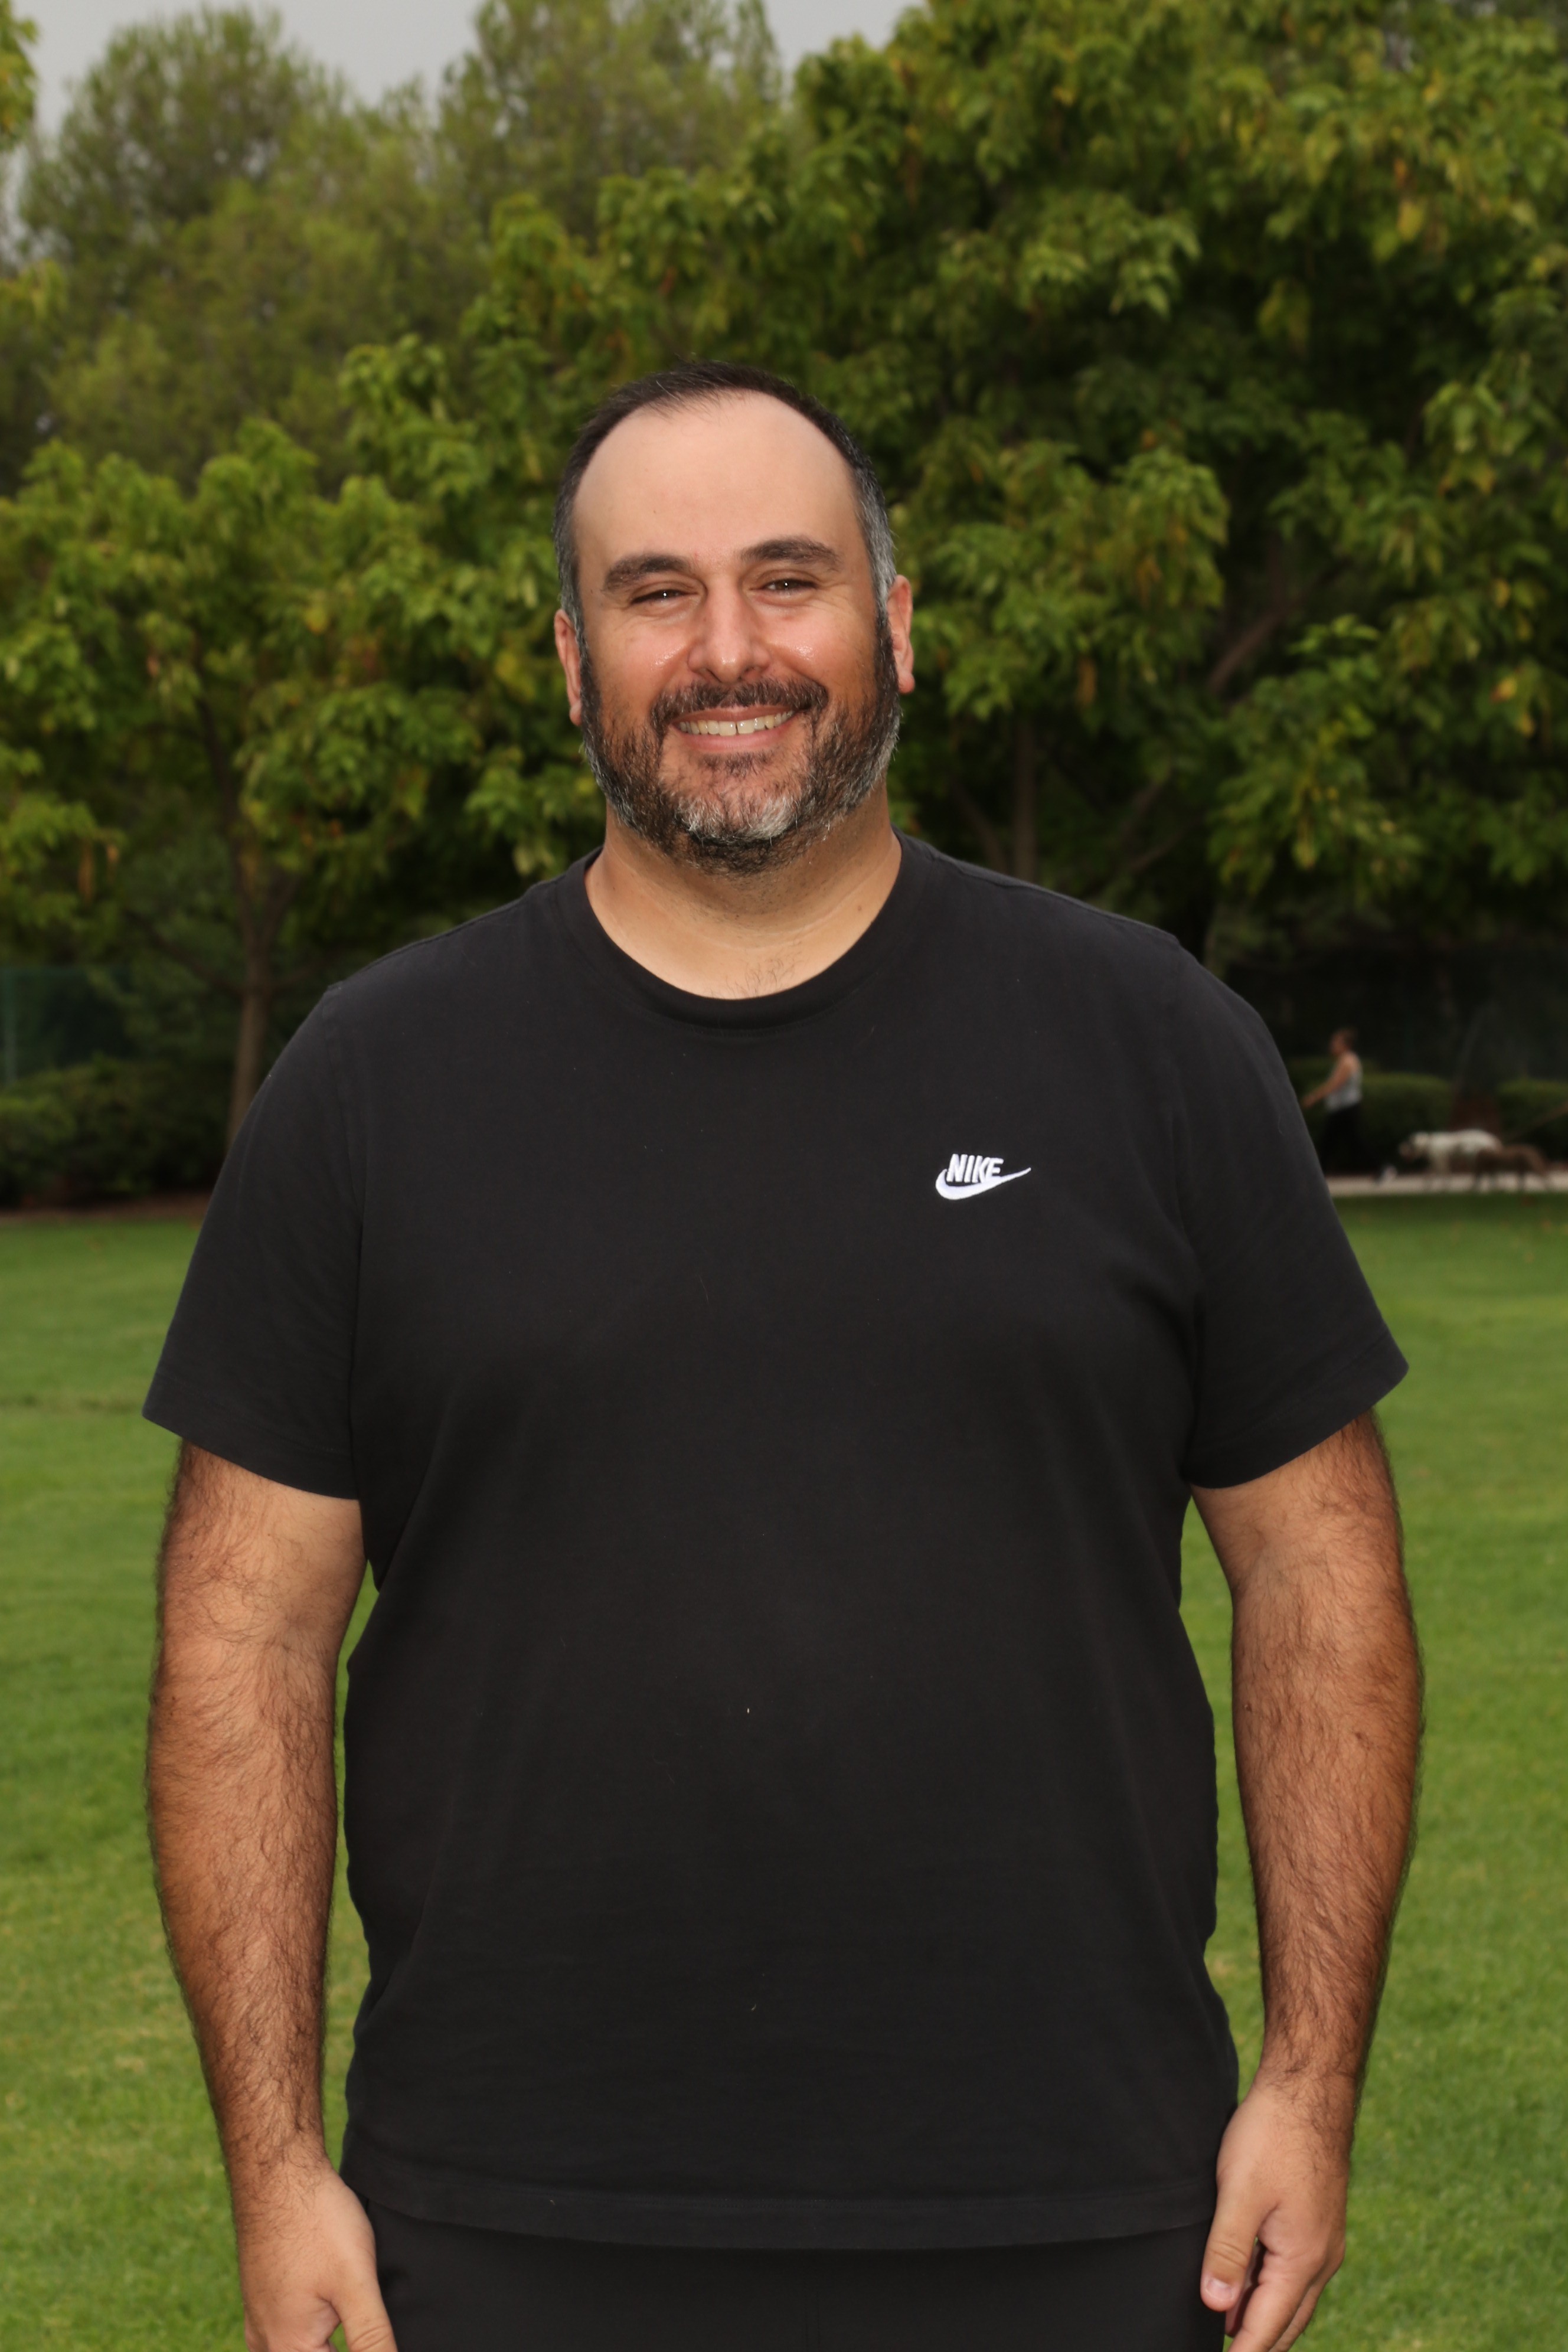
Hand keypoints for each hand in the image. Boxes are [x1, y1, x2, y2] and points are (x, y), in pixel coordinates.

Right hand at [237, 2158, 396, 2351]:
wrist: (276, 2172)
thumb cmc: (315, 2222)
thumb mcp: (356, 2283)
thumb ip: (372, 2338)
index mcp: (289, 2348)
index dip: (370, 2350)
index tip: (373, 2325)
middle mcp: (267, 2342)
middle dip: (351, 2342)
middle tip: (365, 2310)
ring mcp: (261, 2320)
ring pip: (303, 2346)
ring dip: (331, 2340)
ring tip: (355, 2309)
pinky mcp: (264, 2298)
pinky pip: (291, 2331)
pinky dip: (316, 2332)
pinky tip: (336, 2311)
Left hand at [1199, 2072, 1351, 2350]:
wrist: (1309, 2089)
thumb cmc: (1273, 2135)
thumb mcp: (1240, 2192)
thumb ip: (1228, 2251)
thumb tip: (1216, 2307)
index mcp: (1303, 2260)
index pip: (1267, 2327)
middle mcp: (1321, 2259)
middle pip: (1285, 2322)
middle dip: (1255, 2343)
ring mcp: (1322, 2241)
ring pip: (1291, 2299)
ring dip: (1261, 2317)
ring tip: (1227, 2331)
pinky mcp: (1316, 2223)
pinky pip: (1293, 2273)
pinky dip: (1270, 2289)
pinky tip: (1245, 2286)